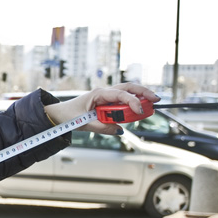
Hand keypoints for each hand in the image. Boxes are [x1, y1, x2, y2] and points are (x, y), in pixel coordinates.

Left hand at [44, 84, 159, 134]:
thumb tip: (120, 130)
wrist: (60, 113)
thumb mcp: (85, 124)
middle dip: (143, 92)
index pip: (119, 94)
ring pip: (127, 91)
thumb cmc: (70, 115)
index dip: (132, 101)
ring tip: (152, 104)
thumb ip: (103, 128)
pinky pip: (122, 100)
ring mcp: (106, 96)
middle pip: (128, 87)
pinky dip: (132, 102)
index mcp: (98, 94)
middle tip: (156, 99)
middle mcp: (104, 92)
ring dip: (140, 96)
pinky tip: (139, 108)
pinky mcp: (107, 101)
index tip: (140, 111)